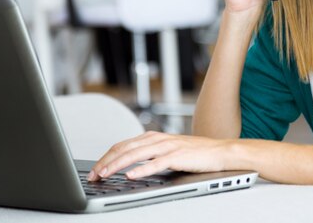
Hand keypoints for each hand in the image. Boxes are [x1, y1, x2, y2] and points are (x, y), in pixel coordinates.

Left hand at [87, 131, 230, 180]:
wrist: (218, 151)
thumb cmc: (193, 153)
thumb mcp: (166, 150)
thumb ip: (148, 154)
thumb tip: (127, 165)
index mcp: (152, 137)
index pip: (122, 145)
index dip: (106, 157)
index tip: (95, 169)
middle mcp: (157, 139)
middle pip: (125, 149)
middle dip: (106, 162)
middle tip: (94, 174)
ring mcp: (167, 147)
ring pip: (136, 155)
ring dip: (118, 165)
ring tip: (105, 174)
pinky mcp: (177, 156)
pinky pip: (156, 164)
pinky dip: (141, 169)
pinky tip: (131, 175)